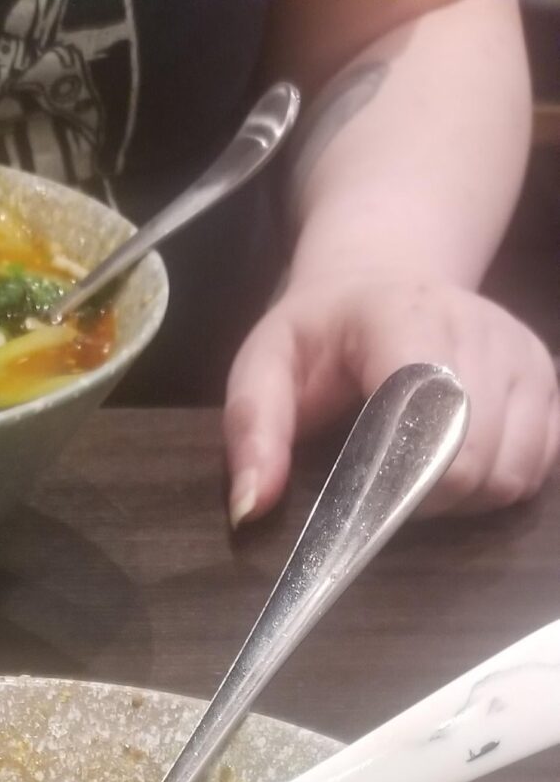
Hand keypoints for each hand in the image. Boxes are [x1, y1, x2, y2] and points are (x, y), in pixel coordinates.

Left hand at [224, 278, 559, 521]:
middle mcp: (478, 327)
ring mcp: (522, 352)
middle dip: (429, 497)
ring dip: (467, 496)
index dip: (405, 477)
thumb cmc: (321, 332)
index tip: (371, 494)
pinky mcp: (546, 376)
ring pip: (512, 470)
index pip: (433, 416)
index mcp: (405, 318)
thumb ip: (252, 429)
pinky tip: (461, 461)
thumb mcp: (264, 364)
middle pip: (473, 459)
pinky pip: (540, 463)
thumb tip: (251, 507)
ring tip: (422, 470)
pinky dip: (502, 481)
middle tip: (388, 484)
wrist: (383, 275)